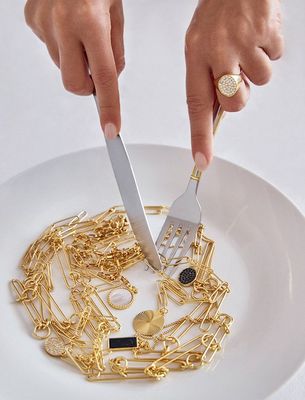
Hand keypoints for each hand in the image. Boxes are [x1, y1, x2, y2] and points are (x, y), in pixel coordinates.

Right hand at [24, 0, 124, 137]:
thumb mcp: (116, 10)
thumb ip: (115, 49)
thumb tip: (111, 77)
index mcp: (90, 20)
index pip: (104, 78)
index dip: (109, 107)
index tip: (111, 129)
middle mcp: (63, 23)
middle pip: (74, 84)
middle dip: (88, 86)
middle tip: (95, 69)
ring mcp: (43, 22)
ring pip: (63, 67)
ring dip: (76, 60)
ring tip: (81, 32)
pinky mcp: (31, 21)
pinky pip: (50, 49)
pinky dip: (63, 45)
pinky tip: (66, 24)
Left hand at [185, 0, 283, 169]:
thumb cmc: (217, 13)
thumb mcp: (198, 45)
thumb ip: (205, 79)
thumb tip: (213, 113)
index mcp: (196, 55)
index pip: (196, 105)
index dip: (200, 137)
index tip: (202, 160)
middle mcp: (218, 51)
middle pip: (235, 102)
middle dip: (240, 96)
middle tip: (236, 75)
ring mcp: (244, 42)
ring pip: (260, 81)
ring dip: (256, 68)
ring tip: (246, 45)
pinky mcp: (267, 34)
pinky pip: (274, 58)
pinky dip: (269, 50)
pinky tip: (257, 35)